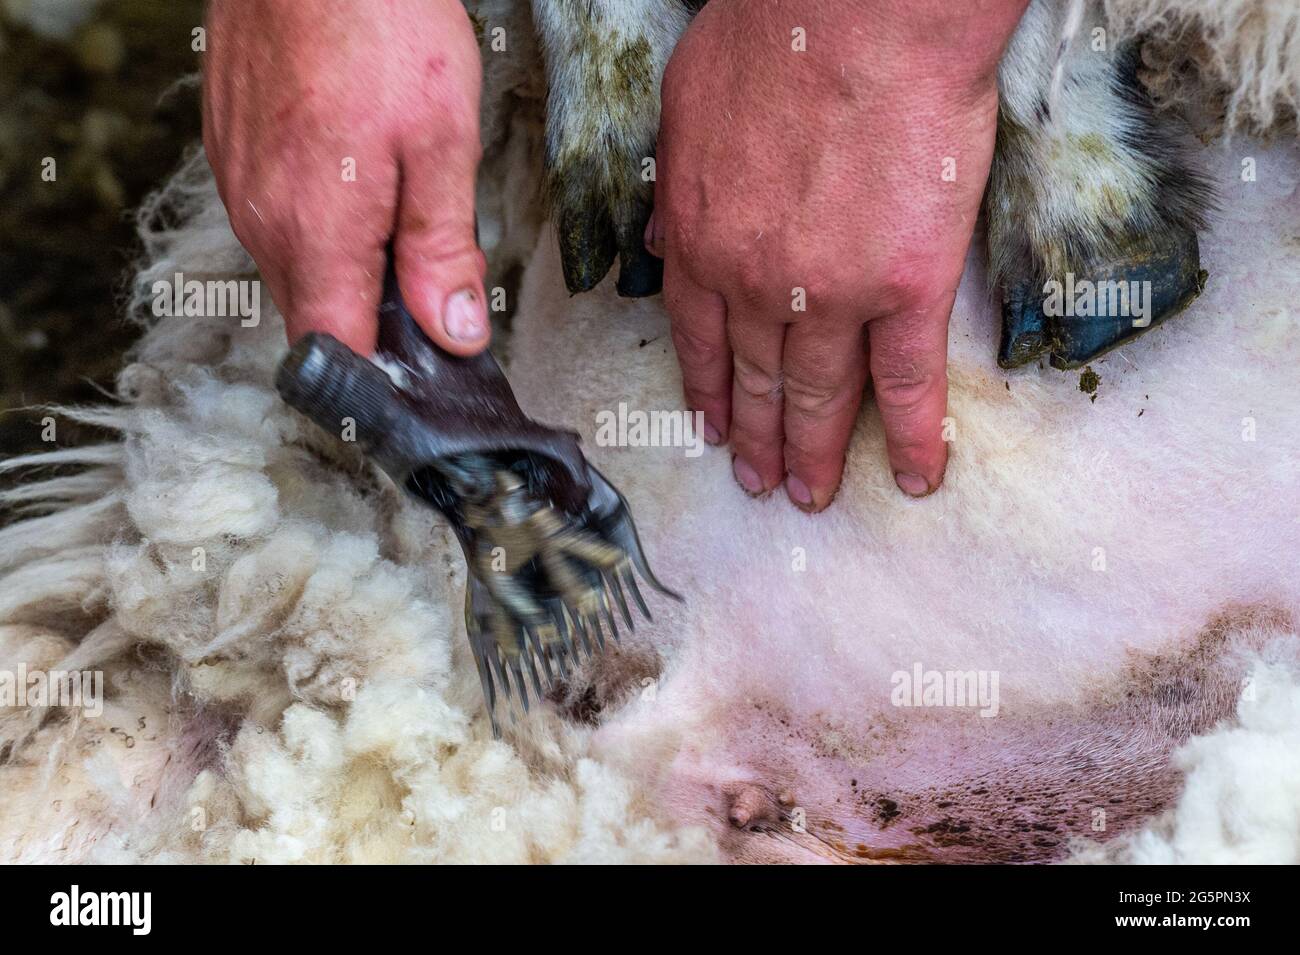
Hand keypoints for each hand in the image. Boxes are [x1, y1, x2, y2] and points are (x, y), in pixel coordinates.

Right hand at [203, 0, 487, 355]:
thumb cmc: (381, 23)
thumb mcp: (443, 142)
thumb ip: (443, 249)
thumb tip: (451, 334)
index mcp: (317, 234)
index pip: (335, 355)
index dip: (381, 380)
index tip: (423, 373)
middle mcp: (263, 222)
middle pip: (318, 317)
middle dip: (376, 319)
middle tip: (433, 277)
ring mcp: (238, 186)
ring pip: (299, 268)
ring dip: (350, 266)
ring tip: (400, 212)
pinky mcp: (231, 153)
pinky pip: (277, 219)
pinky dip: (321, 223)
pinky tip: (360, 179)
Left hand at [652, 0, 1027, 508]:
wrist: (857, 16)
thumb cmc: (771, 37)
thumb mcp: (682, 107)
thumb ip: (674, 186)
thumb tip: (662, 241)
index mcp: (701, 240)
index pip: (700, 336)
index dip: (710, 388)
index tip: (714, 425)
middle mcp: (756, 285)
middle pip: (758, 378)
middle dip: (757, 437)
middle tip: (760, 482)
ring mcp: (831, 295)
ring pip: (820, 393)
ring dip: (815, 451)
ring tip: (812, 494)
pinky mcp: (906, 289)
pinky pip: (907, 383)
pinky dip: (910, 437)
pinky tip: (912, 477)